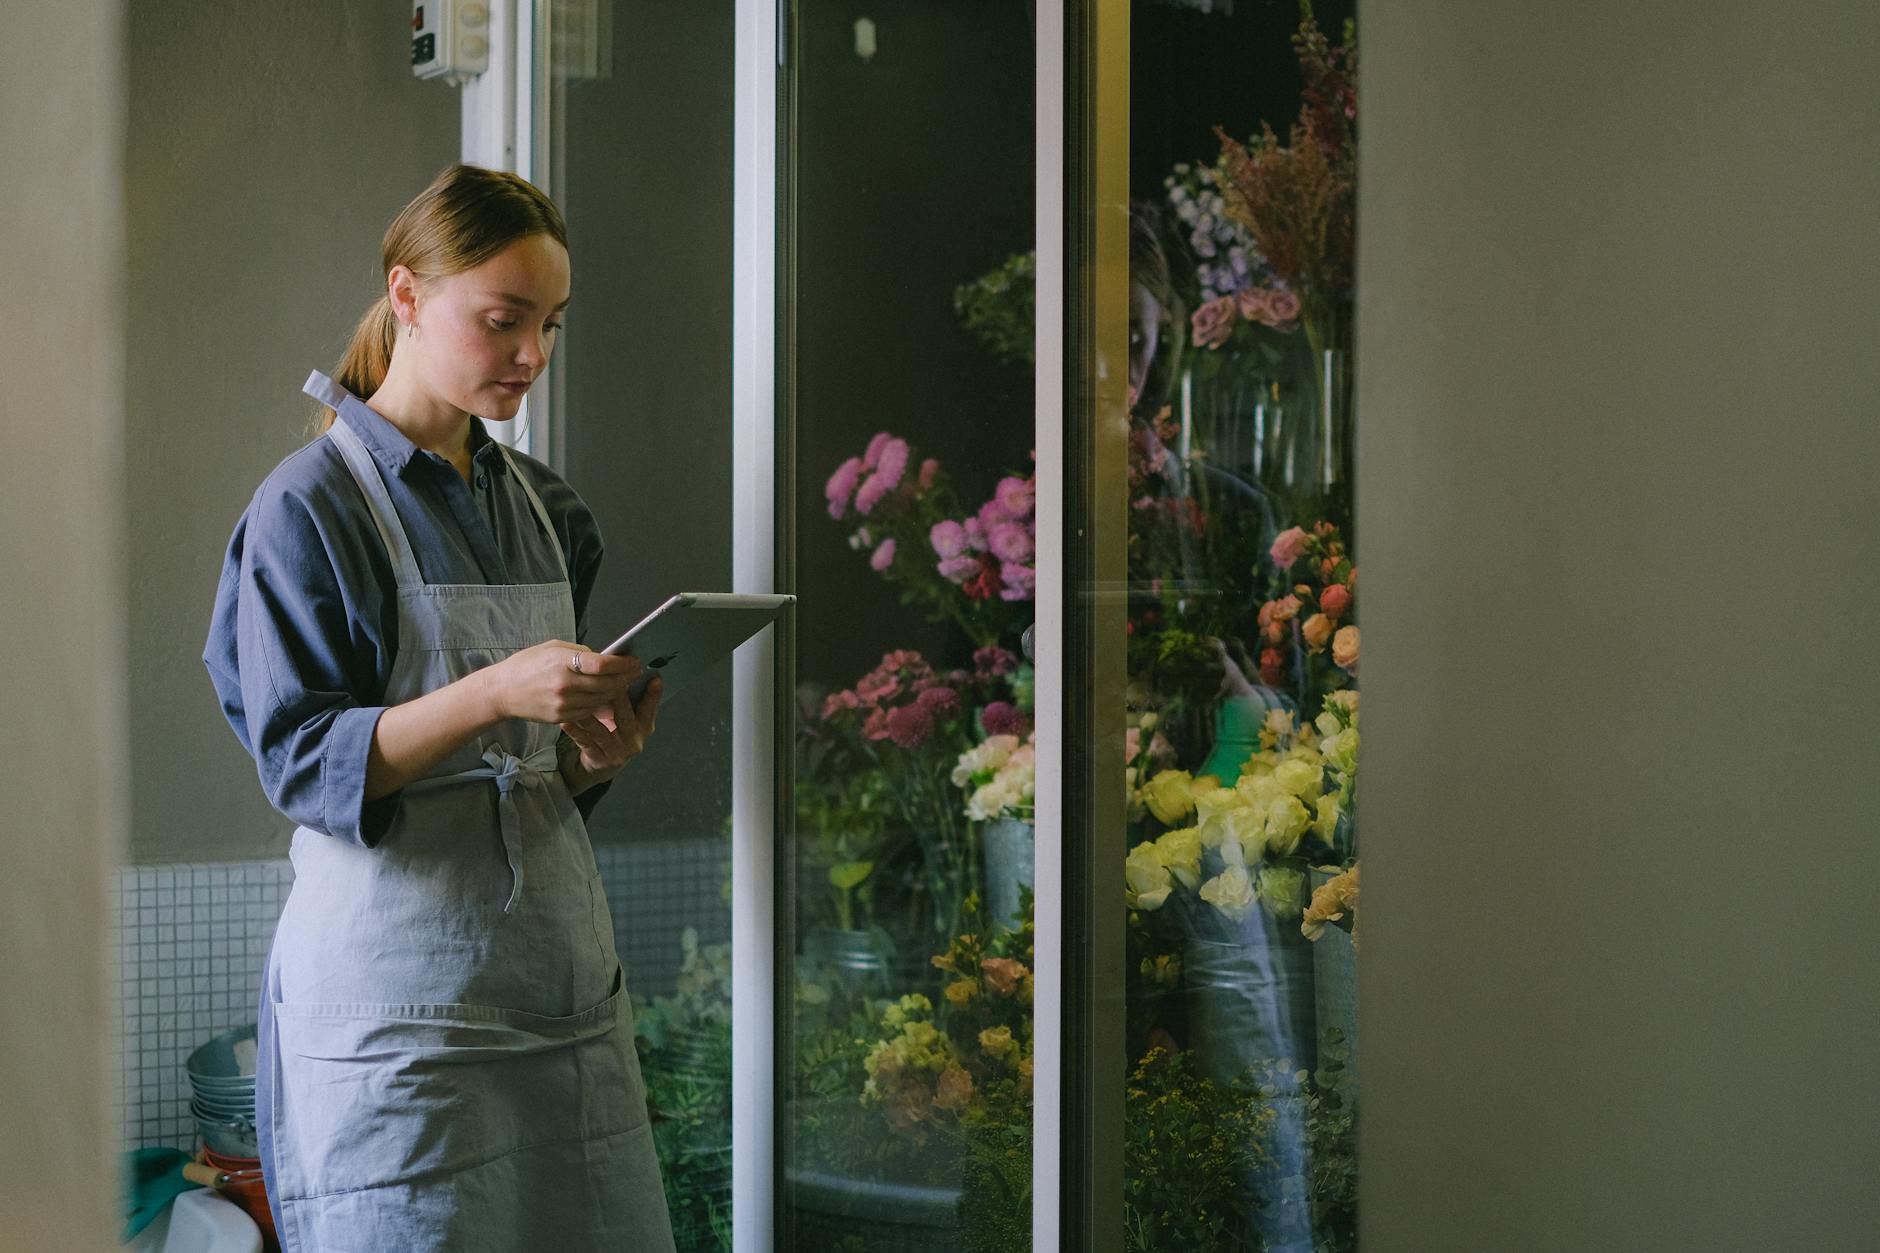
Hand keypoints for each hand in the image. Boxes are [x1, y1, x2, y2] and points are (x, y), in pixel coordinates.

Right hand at [481, 640, 639, 725]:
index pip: (602, 664)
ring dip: (616, 692)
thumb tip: (604, 658)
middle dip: (625, 678)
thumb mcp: (553, 647)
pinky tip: (607, 696)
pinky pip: (589, 711)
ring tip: (624, 683)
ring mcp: (563, 704)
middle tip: (635, 672)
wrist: (502, 691)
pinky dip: (601, 704)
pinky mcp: (561, 717)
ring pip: (601, 700)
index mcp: (562, 662)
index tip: (634, 661)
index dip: (622, 664)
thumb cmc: (527, 664)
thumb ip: (580, 652)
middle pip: (606, 684)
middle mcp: (564, 684)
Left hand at [560, 674, 663, 793]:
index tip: (655, 679)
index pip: (649, 709)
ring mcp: (617, 752)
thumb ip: (633, 702)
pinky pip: (585, 742)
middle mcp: (634, 741)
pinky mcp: (599, 759)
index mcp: (644, 728)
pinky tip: (566, 722)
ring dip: (589, 715)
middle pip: (625, 717)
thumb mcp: (630, 721)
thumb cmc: (617, 734)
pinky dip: (575, 731)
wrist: (603, 764)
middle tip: (609, 682)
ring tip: (579, 700)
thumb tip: (632, 674)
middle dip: (618, 699)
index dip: (653, 695)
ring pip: (601, 730)